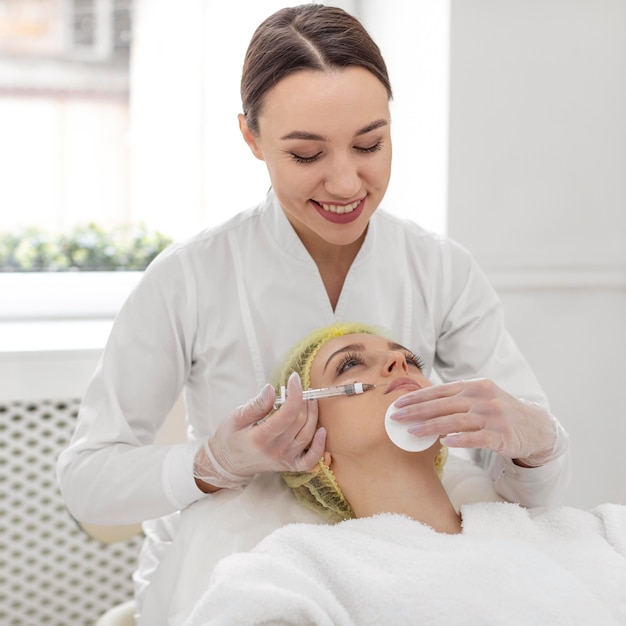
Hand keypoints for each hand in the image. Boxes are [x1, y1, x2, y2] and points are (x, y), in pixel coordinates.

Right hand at [194, 372, 326, 489]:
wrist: (226, 464)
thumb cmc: (229, 438)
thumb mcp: (236, 418)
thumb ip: (256, 405)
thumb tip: (271, 389)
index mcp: (261, 438)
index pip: (287, 413)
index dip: (295, 393)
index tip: (294, 378)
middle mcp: (275, 450)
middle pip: (299, 421)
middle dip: (303, 400)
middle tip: (299, 387)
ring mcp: (284, 459)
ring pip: (307, 435)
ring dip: (313, 414)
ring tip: (310, 399)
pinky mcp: (289, 465)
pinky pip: (310, 460)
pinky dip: (319, 447)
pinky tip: (322, 431)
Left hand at [390, 378, 563, 465]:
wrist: (535, 426)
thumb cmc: (498, 412)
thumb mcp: (479, 398)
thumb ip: (455, 399)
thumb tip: (422, 405)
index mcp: (474, 386)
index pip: (439, 391)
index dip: (417, 397)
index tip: (397, 404)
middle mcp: (482, 397)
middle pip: (443, 404)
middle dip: (416, 411)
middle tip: (396, 417)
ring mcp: (492, 416)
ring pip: (456, 420)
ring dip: (431, 426)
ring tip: (412, 432)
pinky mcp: (501, 434)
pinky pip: (476, 437)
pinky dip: (459, 439)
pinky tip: (445, 443)